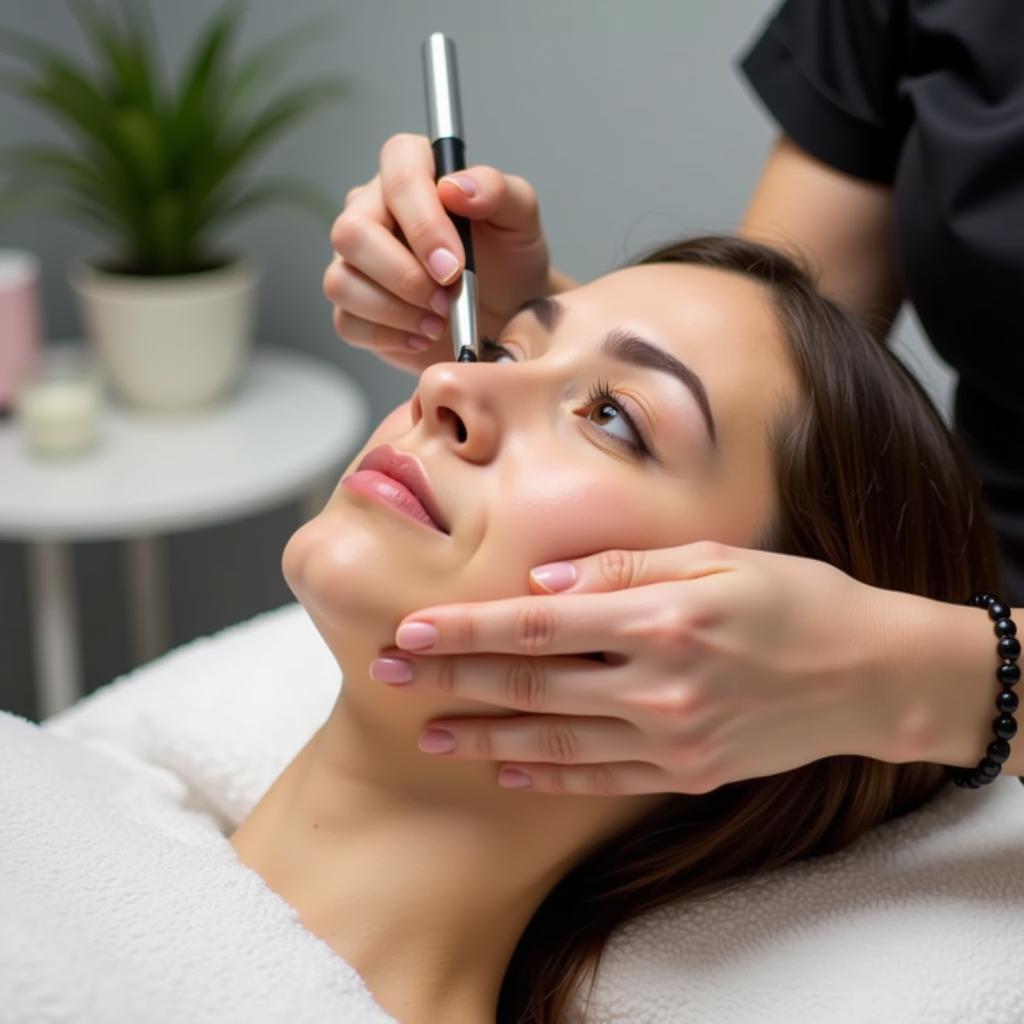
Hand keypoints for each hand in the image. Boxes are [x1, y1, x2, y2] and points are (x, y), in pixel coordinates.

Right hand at [324, 132, 550, 373]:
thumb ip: (497, 191)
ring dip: (396, 311)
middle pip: (352, 233)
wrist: (509, 312)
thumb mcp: (520, 218)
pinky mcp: (353, 306)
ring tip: (440, 322)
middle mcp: (371, 209)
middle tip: (447, 300)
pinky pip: (347, 322)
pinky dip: (389, 336)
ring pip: (342, 281)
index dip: (422, 223)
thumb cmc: (509, 257)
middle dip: (404, 276)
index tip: (454, 265)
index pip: (397, 176)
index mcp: (411, 170)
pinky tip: (423, 337)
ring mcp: (356, 260)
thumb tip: (455, 187)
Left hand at [372, 543, 913, 794]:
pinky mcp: (687, 771)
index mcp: (662, 618)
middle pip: (531, 686)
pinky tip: (504, 770)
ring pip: (554, 740)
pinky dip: (546, 776)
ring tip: (428, 733)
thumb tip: (543, 577)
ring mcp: (672, 737)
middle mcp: (660, 685)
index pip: (538, 624)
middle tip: (388, 676)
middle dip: (451, 681)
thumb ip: (623, 567)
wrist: (870, 674)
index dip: (469, 629)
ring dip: (483, 738)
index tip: (411, 630)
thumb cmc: (796, 598)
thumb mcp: (717, 556)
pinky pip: (599, 778)